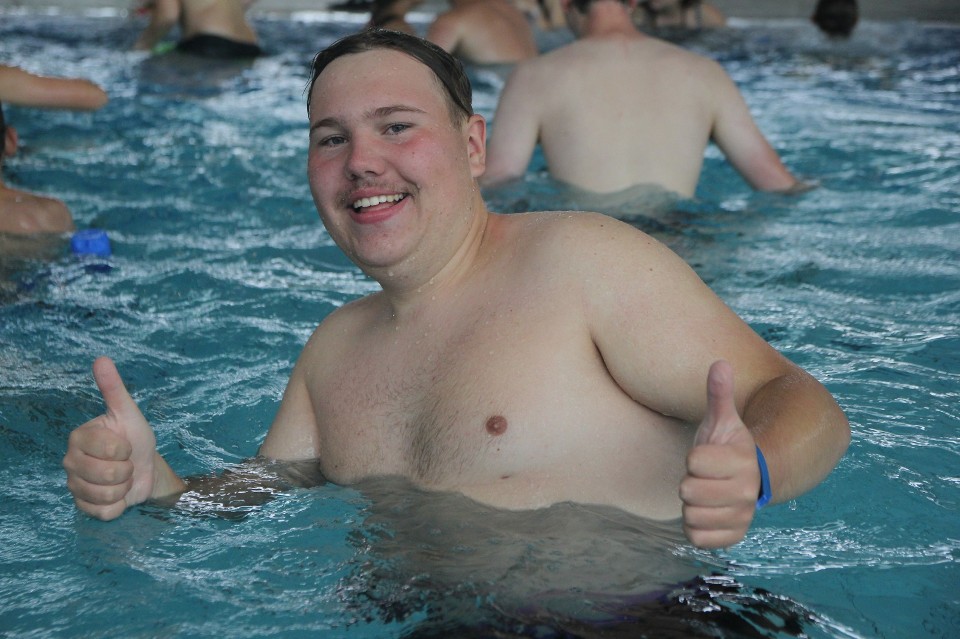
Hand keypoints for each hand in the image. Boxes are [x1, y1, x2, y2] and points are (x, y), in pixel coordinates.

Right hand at [63, 357, 163, 519]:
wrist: (145, 467)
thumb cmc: (135, 438)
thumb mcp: (129, 412)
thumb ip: (113, 388)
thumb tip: (101, 359)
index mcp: (79, 437)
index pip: (110, 449)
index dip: (126, 449)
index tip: (125, 444)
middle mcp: (70, 461)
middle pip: (109, 474)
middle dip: (128, 469)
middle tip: (126, 463)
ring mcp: (74, 485)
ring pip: (108, 494)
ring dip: (125, 487)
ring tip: (123, 478)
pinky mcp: (83, 506)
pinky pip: (106, 512)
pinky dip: (120, 505)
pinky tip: (118, 494)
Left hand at [680, 360, 759, 548]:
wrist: (747, 480)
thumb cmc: (726, 447)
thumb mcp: (721, 420)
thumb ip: (719, 394)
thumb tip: (720, 362)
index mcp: (742, 459)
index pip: (693, 461)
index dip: (693, 458)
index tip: (705, 456)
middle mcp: (746, 490)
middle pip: (689, 490)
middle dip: (689, 482)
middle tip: (703, 478)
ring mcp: (740, 515)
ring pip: (691, 515)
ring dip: (691, 506)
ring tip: (705, 495)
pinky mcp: (733, 536)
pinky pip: (697, 538)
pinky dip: (695, 528)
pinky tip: (706, 514)